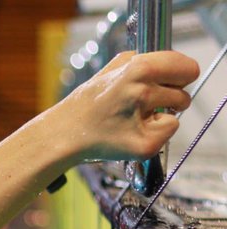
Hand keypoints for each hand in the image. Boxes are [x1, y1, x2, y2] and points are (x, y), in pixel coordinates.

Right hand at [61, 50, 199, 162]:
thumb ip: (140, 60)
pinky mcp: (145, 145)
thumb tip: (164, 60)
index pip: (187, 67)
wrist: (63, 135)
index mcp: (139, 69)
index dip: (181, 74)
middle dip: (172, 96)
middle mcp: (143, 92)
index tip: (171, 81)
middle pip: (184, 92)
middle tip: (148, 103)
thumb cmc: (86, 104)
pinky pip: (168, 132)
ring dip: (162, 115)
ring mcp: (145, 121)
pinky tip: (131, 133)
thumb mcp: (111, 68)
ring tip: (134, 118)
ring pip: (177, 113)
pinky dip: (156, 133)